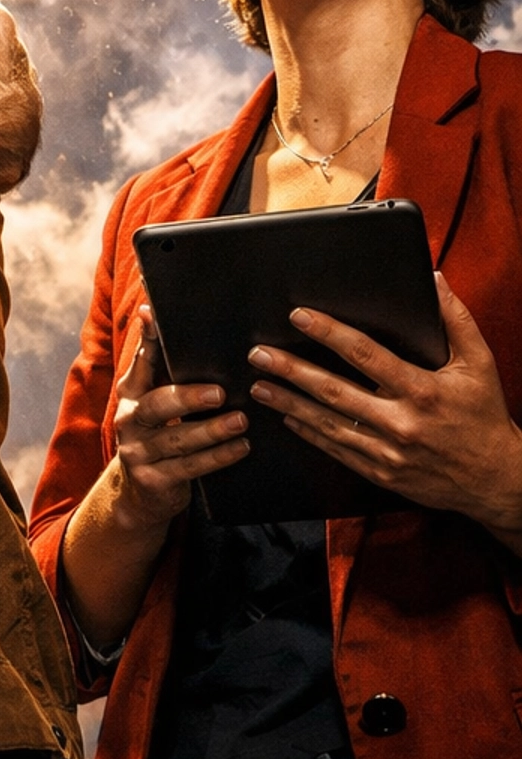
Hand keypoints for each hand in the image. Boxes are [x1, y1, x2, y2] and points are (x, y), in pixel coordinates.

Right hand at [108, 308, 250, 532]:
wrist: (140, 493)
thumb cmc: (157, 434)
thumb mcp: (154, 401)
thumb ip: (164, 369)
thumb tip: (172, 321)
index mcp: (130, 391)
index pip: (141, 360)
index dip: (146, 337)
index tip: (151, 314)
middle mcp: (129, 418)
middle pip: (158, 404)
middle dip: (188, 398)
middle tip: (220, 393)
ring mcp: (138, 451)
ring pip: (179, 439)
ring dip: (212, 431)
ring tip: (241, 421)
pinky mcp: (153, 479)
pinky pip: (190, 467)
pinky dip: (218, 457)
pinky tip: (240, 448)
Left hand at [249, 276, 521, 545]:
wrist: (498, 481)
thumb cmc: (485, 416)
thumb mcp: (479, 362)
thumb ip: (455, 318)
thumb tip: (434, 277)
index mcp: (422, 390)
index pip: (365, 355)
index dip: (329, 333)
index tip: (299, 316)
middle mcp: (402, 423)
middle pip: (335, 392)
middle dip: (292, 371)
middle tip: (260, 354)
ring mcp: (389, 453)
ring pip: (329, 424)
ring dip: (290, 403)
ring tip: (259, 385)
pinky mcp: (383, 474)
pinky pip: (338, 451)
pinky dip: (310, 433)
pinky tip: (288, 417)